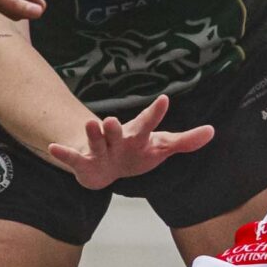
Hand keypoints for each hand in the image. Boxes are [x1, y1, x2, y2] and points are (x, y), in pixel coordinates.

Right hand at [45, 94, 214, 188]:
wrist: (106, 167)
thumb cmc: (135, 152)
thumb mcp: (161, 148)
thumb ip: (185, 141)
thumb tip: (212, 131)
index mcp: (138, 135)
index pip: (149, 123)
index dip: (156, 113)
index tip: (164, 99)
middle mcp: (117, 139)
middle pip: (119, 132)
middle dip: (116, 127)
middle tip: (113, 119)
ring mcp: (99, 149)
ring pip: (97, 141)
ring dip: (94, 134)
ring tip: (92, 123)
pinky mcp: (84, 163)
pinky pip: (73, 159)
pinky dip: (64, 153)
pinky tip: (54, 148)